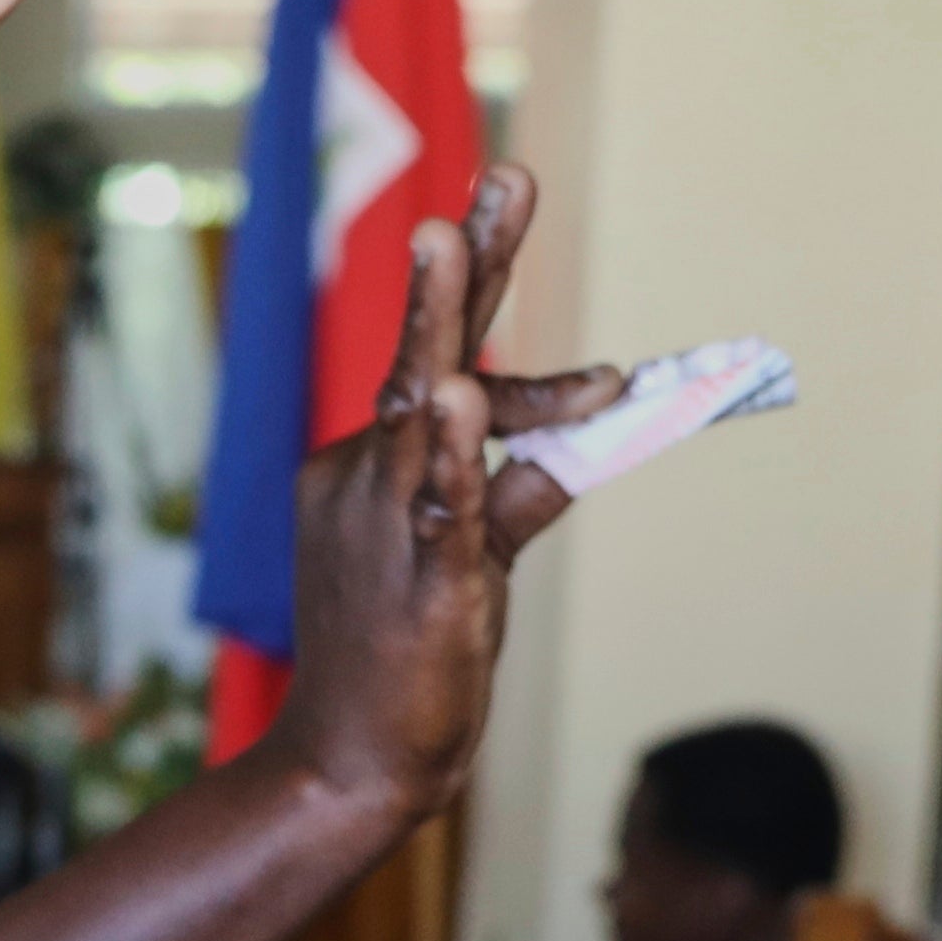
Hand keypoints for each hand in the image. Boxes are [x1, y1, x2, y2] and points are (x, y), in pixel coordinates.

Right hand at [265, 170, 620, 834]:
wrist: (349, 764)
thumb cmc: (402, 658)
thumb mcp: (472, 552)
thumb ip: (523, 480)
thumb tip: (592, 421)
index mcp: (373, 463)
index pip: (444, 366)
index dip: (482, 289)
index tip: (505, 192)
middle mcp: (368, 474)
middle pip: (423, 351)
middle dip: (465, 264)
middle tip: (505, 177)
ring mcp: (384, 522)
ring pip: (420, 408)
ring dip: (435, 322)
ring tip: (448, 236)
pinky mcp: (418, 577)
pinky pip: (440, 502)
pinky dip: (456, 451)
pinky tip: (461, 398)